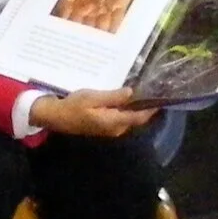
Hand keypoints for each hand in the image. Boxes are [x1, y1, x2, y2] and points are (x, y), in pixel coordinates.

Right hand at [28, 88, 154, 136]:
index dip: (152, 108)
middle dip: (144, 106)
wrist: (56, 117)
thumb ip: (114, 97)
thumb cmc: (73, 106)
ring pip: (129, 118)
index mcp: (114, 122)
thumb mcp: (93, 97)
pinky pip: (121, 118)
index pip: (140, 116)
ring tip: (140, 90)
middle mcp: (116, 129)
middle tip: (151, 89)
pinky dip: (125, 109)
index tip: (162, 96)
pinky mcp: (105, 127)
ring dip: (134, 107)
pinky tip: (124, 98)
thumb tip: (132, 93)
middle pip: (137, 118)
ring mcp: (110, 130)